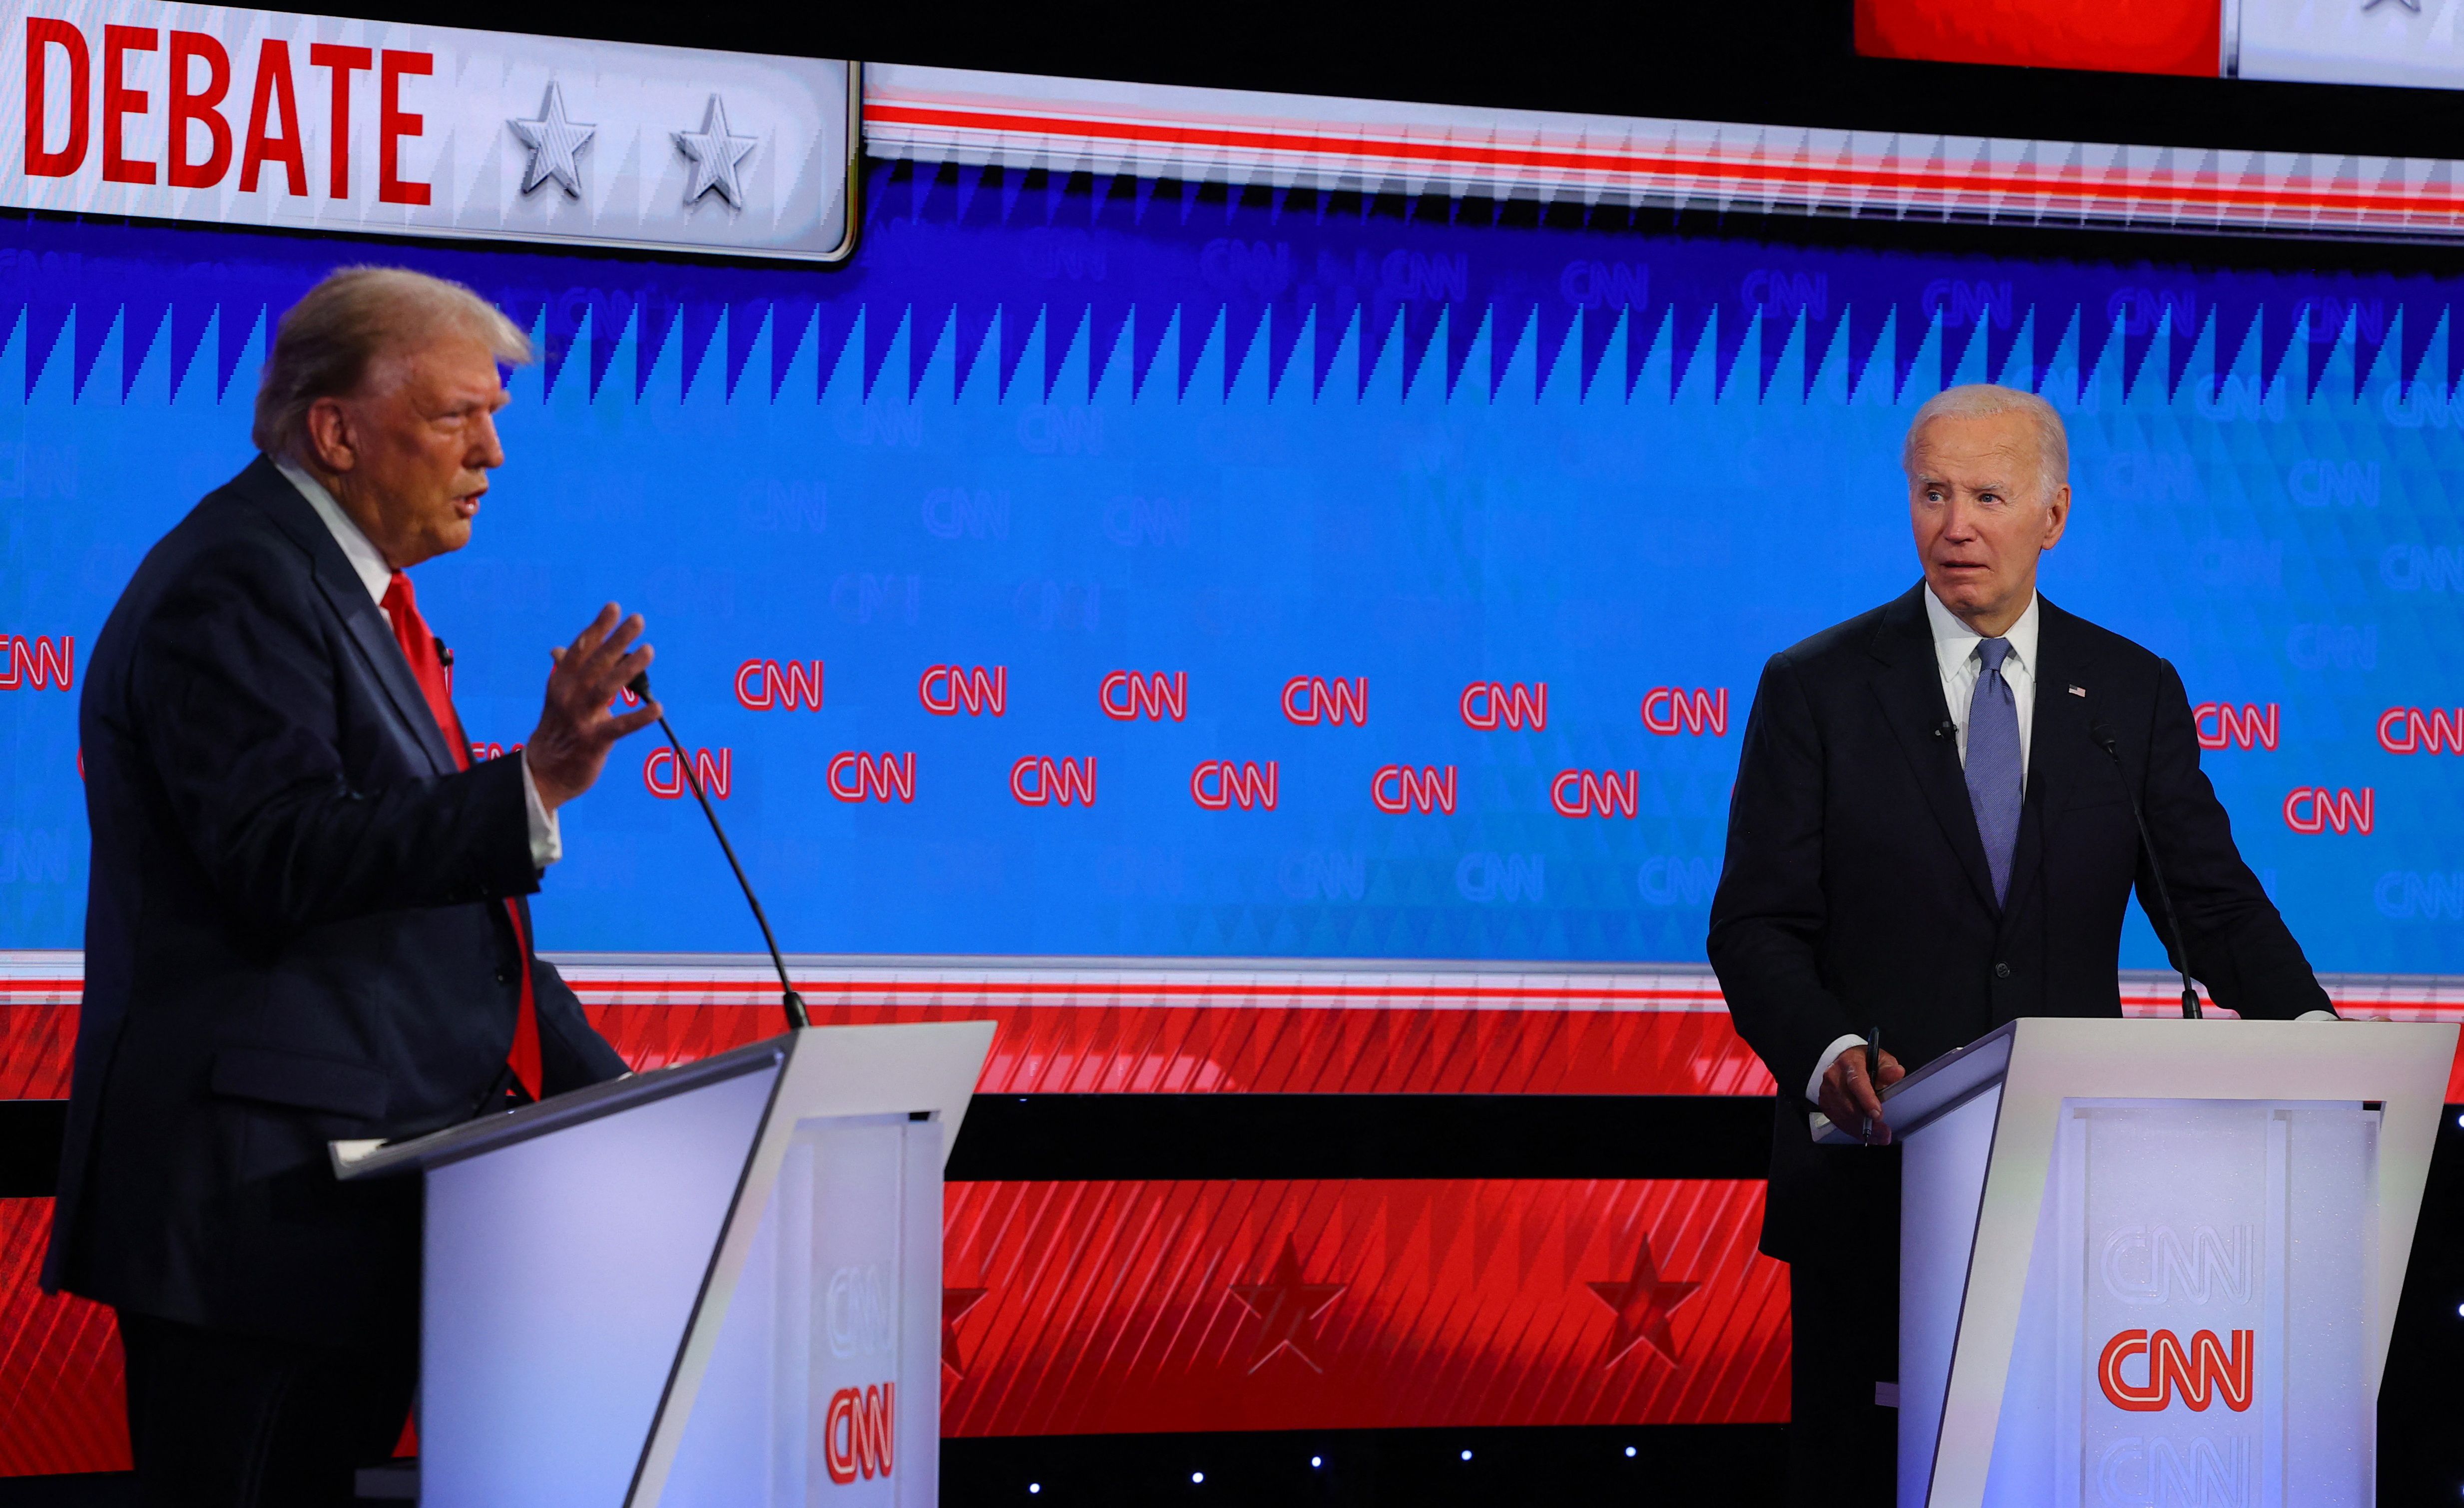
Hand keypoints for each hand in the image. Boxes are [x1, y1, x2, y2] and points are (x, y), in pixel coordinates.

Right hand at [526, 605, 660, 809]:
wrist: (541, 773)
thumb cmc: (557, 730)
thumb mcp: (557, 699)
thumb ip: (566, 674)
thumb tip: (561, 650)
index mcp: (560, 683)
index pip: (580, 650)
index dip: (597, 628)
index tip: (614, 608)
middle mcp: (568, 697)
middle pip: (594, 663)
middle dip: (616, 640)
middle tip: (638, 620)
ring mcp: (580, 719)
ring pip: (606, 688)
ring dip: (628, 668)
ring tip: (648, 651)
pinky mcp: (592, 742)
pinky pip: (618, 728)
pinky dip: (638, 717)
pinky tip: (658, 708)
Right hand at [1817, 1046, 1905, 1144]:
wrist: (1844, 1063)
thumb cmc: (1863, 1062)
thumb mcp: (1880, 1059)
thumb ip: (1889, 1067)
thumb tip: (1896, 1074)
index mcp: (1850, 1063)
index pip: (1856, 1082)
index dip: (1867, 1100)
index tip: (1878, 1115)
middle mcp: (1834, 1076)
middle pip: (1849, 1104)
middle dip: (1867, 1122)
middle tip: (1884, 1133)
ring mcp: (1827, 1090)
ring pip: (1843, 1115)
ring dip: (1861, 1129)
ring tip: (1879, 1137)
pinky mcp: (1825, 1102)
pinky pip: (1838, 1120)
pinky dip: (1853, 1130)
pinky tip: (1865, 1134)